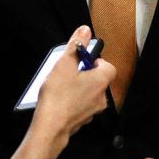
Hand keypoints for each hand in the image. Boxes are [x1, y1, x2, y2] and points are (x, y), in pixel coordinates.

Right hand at [28, 26, 115, 151]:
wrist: (50, 127)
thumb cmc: (58, 97)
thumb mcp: (64, 64)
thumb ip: (76, 46)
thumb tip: (85, 31)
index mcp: (101, 80)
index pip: (108, 66)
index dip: (95, 60)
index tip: (81, 59)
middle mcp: (101, 97)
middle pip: (98, 79)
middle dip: (84, 74)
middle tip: (68, 72)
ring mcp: (93, 110)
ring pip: (89, 93)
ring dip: (78, 87)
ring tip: (60, 86)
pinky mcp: (83, 120)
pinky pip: (81, 105)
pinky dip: (73, 101)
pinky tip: (59, 99)